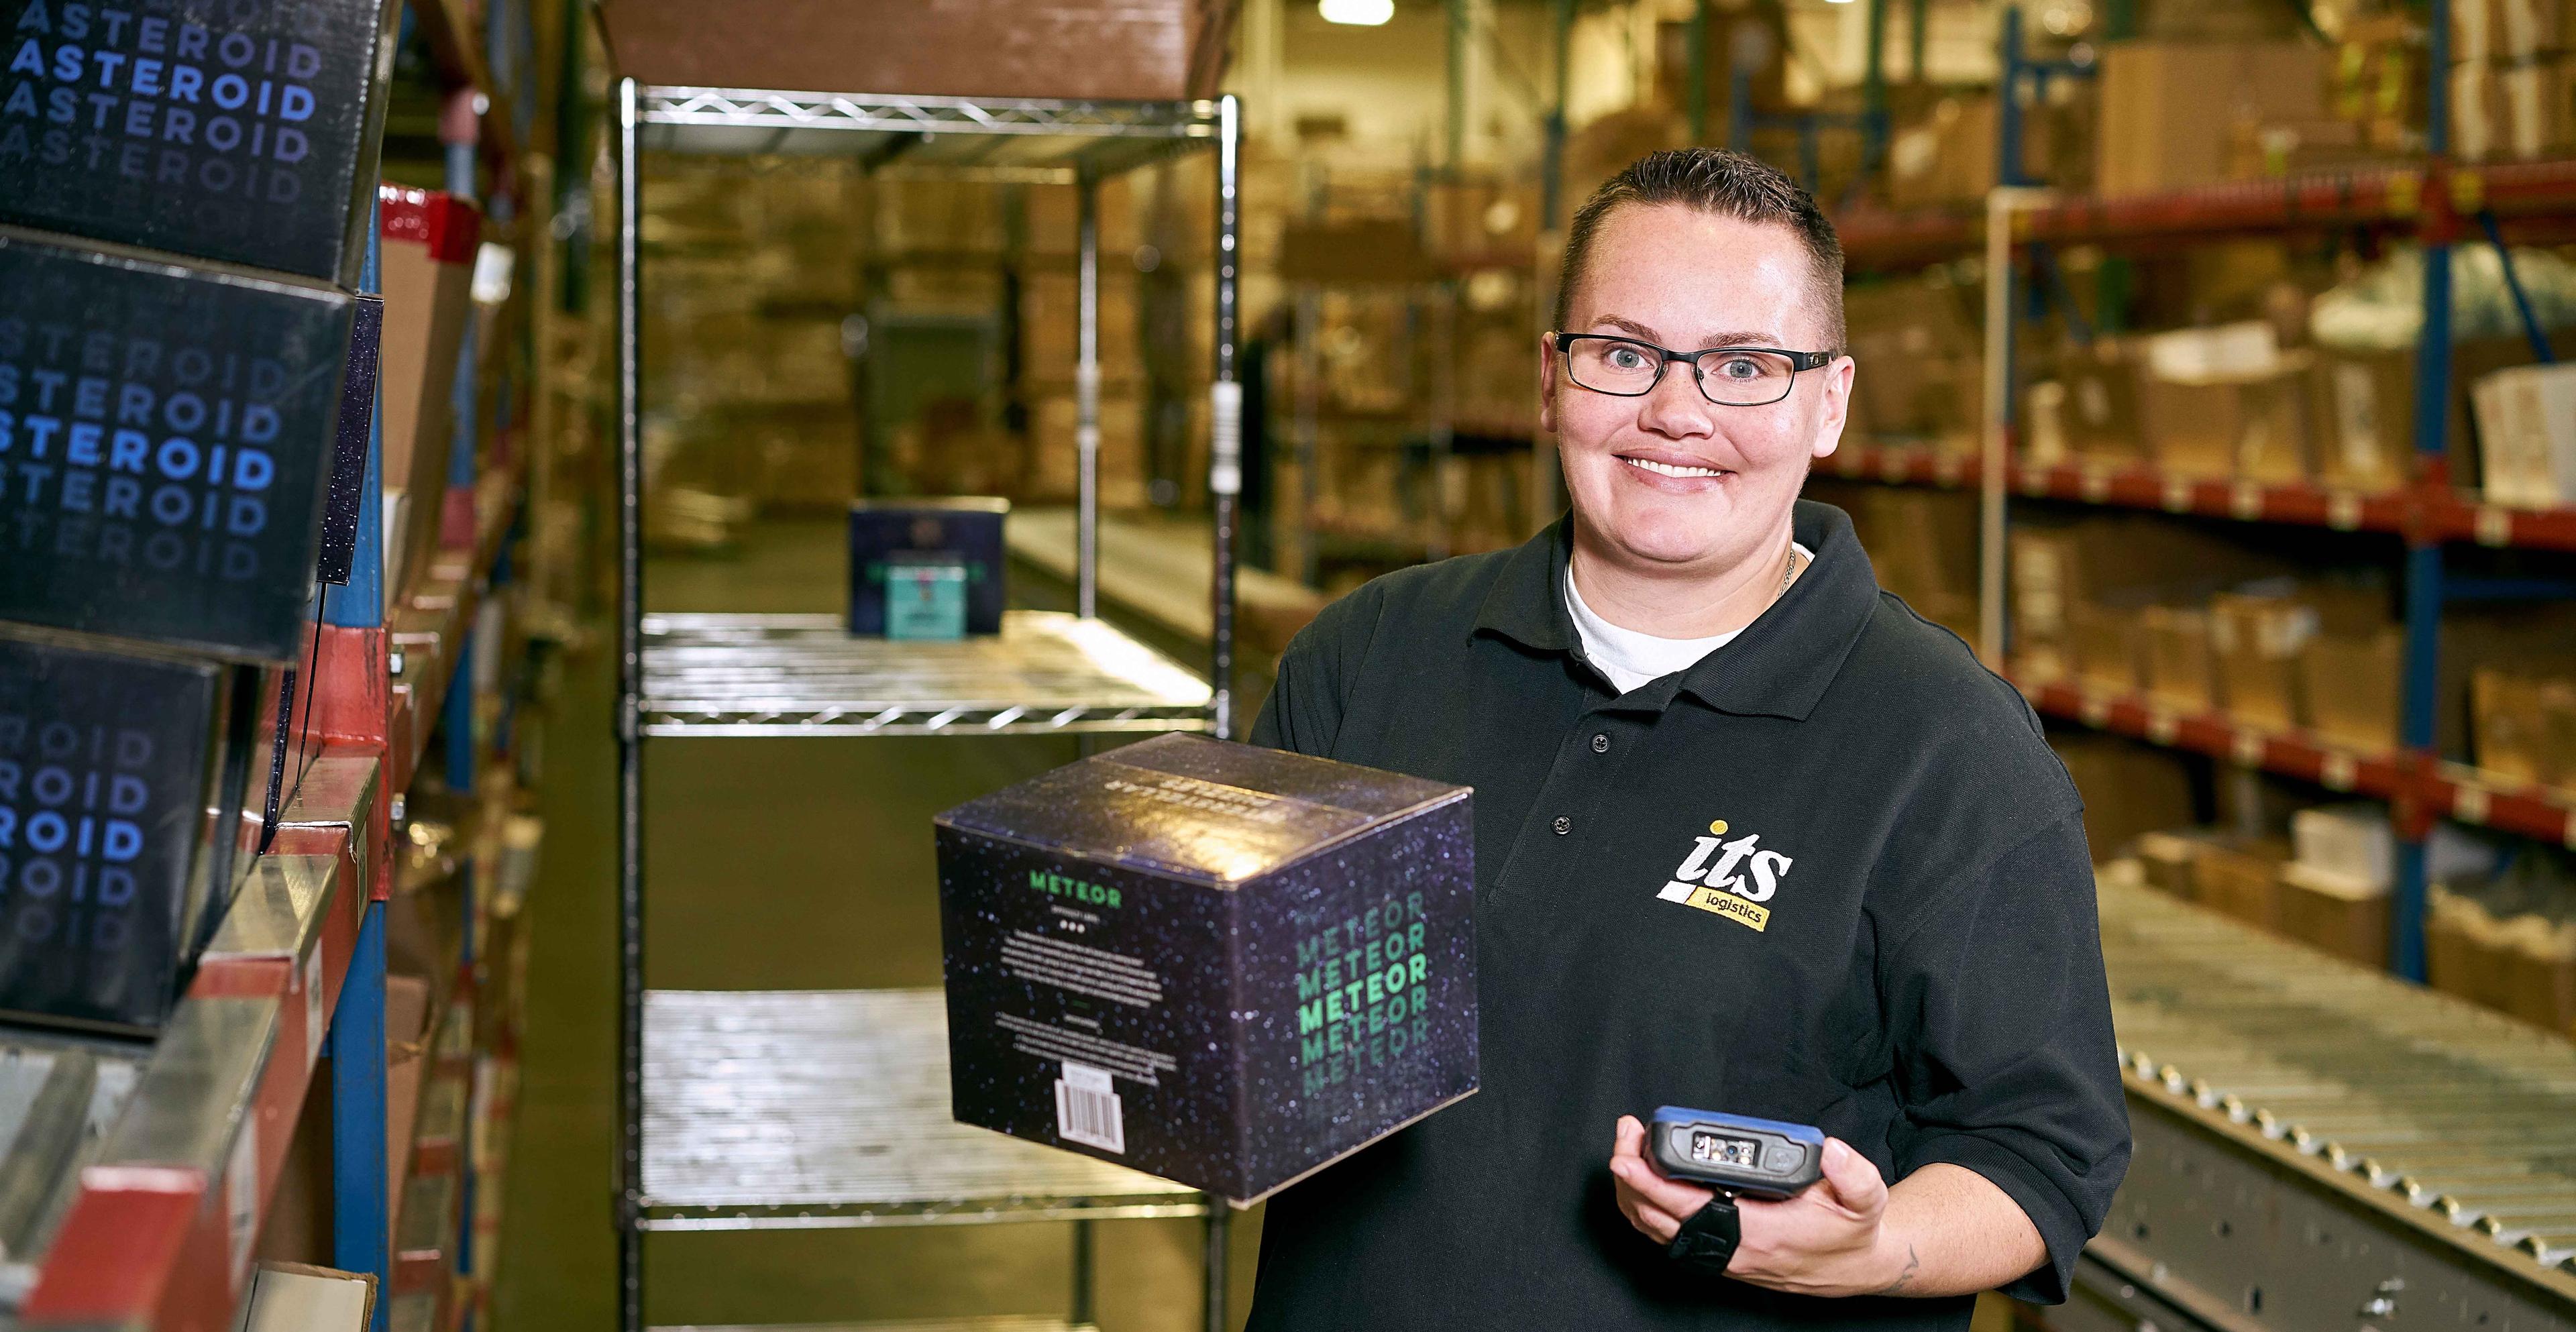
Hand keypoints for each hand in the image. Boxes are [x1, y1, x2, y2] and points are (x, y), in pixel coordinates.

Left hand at [1609, 1115, 1919, 1297]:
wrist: (1859, 1267)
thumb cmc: (1854, 1232)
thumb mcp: (1866, 1199)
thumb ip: (1853, 1173)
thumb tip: (1830, 1150)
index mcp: (1759, 1233)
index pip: (1689, 1208)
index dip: (1651, 1183)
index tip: (1628, 1157)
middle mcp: (1735, 1250)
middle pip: (1660, 1218)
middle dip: (1632, 1178)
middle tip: (1624, 1137)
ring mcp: (1726, 1257)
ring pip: (1660, 1231)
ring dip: (1635, 1194)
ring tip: (1627, 1152)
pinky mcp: (1725, 1257)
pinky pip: (1673, 1238)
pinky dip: (1649, 1213)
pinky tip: (1641, 1187)